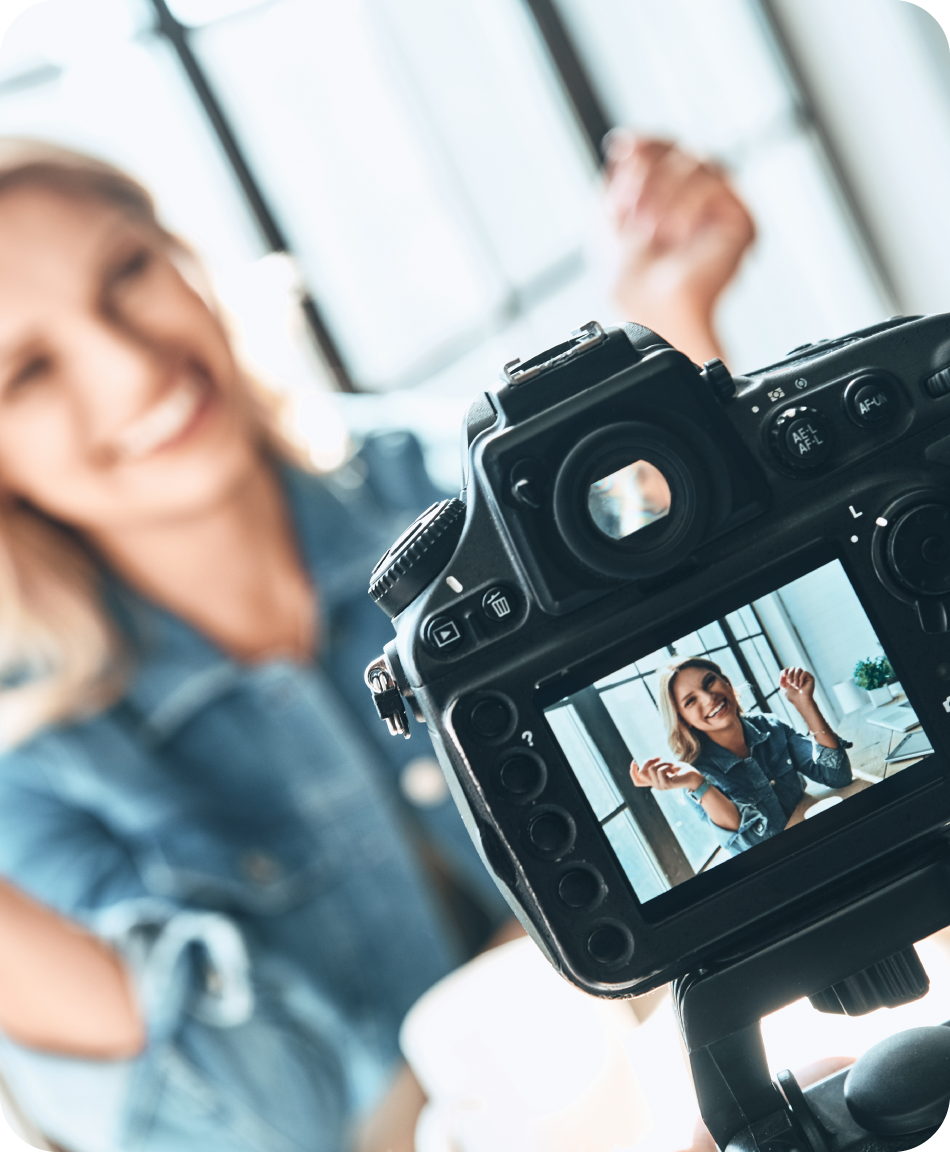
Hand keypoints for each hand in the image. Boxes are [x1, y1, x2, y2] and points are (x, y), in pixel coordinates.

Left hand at [604, 132, 754, 363]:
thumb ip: (618, 178)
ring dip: (663, 191)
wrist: (652, 310)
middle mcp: (697, 200)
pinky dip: (687, 203)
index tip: (622, 147)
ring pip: (697, 162)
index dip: (646, 143)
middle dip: (648, 173)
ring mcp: (720, 208)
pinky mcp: (741, 222)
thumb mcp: (608, 221)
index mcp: (669, 198)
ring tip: (650, 228)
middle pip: (680, 150)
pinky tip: (675, 232)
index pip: (665, 150)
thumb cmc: (631, 282)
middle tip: (628, 207)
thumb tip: (626, 143)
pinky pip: (715, 185)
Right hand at [630, 756, 703, 791]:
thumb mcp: (664, 765)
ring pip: (651, 769)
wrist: (693, 777)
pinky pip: (660, 770)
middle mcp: (655, 786)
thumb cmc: (680, 770)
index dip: (632, 771)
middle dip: (648, 761)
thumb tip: (644, 761)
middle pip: (642, 772)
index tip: (634, 761)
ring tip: (670, 766)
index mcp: (654, 782)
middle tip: (658, 758)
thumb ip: (654, 766)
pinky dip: (666, 765)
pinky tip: (673, 769)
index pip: (637, 781)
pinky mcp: (666, 784)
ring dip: (661, 763)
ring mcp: (660, 786)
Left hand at [780, 666, 816, 705]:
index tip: (784, 675)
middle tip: (790, 683)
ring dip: (795, 677)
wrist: (801, 701)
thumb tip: (782, 672)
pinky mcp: (810, 677)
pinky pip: (804, 672)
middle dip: (790, 674)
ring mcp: (804, 676)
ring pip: (798, 669)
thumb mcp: (784, 688)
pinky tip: (801, 685)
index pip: (788, 669)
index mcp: (792, 678)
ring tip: (796, 685)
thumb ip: (782, 680)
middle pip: (792, 668)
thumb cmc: (793, 696)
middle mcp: (798, 676)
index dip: (785, 670)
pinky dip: (801, 679)